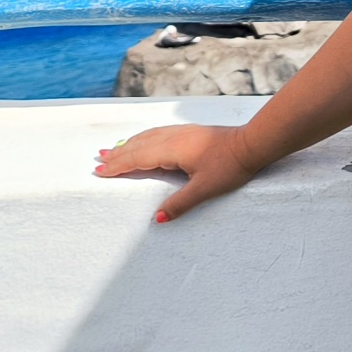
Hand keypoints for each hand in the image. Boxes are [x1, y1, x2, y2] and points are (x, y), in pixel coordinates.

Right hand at [94, 123, 258, 224]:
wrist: (252, 143)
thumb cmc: (230, 166)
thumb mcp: (205, 188)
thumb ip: (180, 203)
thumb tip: (156, 220)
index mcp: (172, 150)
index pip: (138, 158)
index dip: (118, 165)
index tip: (99, 170)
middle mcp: (173, 137)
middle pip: (138, 145)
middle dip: (118, 154)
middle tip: (98, 160)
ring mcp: (182, 132)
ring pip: (148, 137)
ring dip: (129, 144)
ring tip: (114, 149)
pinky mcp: (190, 132)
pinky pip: (158, 133)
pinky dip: (144, 138)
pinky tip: (144, 140)